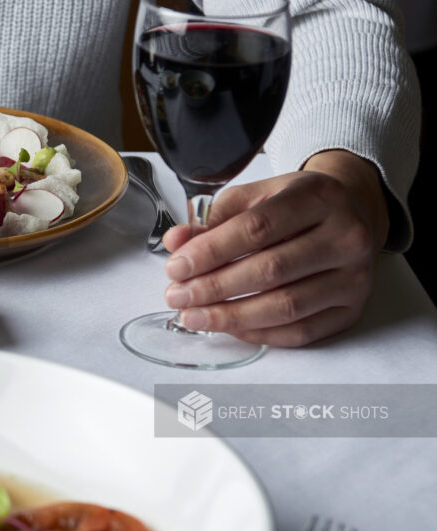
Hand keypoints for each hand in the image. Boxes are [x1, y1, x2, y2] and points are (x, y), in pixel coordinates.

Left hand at [161, 150, 388, 346]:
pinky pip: (301, 331)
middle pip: (271, 270)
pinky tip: (228, 327)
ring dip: (231, 316)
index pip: (257, 228)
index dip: (211, 251)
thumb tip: (177, 242)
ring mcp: (355, 276)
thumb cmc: (293, 205)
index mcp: (318, 197)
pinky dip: (258, 333)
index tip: (176, 267)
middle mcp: (346, 236)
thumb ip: (214, 218)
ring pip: (286, 307)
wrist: (349, 215)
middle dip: (214, 287)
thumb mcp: (255, 197)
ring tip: (193, 316)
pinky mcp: (353, 309)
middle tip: (177, 296)